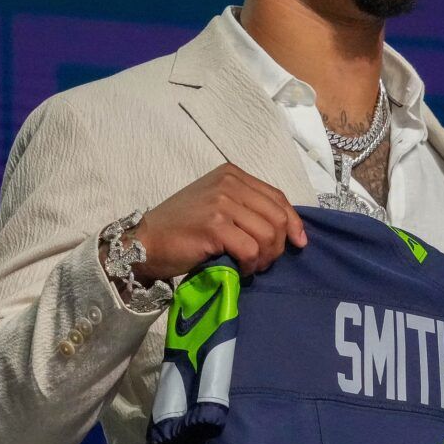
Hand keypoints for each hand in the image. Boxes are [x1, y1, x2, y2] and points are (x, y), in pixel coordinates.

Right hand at [133, 163, 307, 281]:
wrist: (144, 242)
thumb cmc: (181, 229)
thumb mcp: (216, 206)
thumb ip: (246, 208)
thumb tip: (285, 228)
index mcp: (231, 174)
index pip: (277, 197)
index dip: (293, 222)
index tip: (299, 243)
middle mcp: (228, 182)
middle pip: (277, 217)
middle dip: (278, 245)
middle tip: (264, 262)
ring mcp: (221, 202)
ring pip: (268, 234)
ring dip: (265, 258)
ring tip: (250, 267)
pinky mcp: (215, 225)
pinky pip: (251, 249)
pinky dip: (251, 264)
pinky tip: (240, 269)